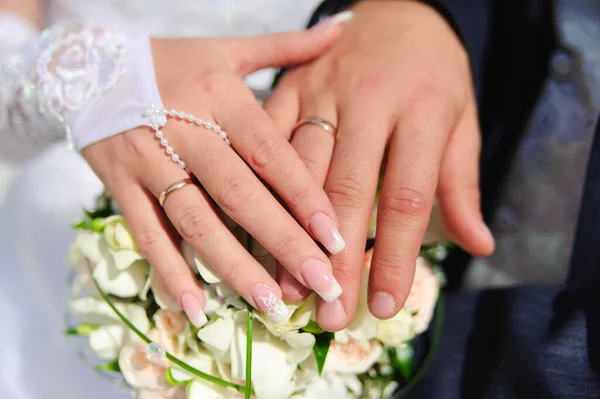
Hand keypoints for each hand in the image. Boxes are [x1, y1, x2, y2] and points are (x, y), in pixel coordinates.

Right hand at [82, 20, 348, 325]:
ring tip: (269, 304)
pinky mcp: (120, 185)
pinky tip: (196, 307)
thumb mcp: (227, 50)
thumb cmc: (172, 63)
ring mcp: (148, 161)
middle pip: (239, 194)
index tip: (335, 235)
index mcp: (220, 96)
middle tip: (321, 282)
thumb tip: (343, 27)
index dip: (303, 194)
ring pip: (195, 221)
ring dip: (233, 267)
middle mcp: (185, 129)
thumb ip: (286, 47)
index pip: (269, 152)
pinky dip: (169, 272)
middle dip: (282, 243)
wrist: (89, 67)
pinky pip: (146, 233)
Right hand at [265, 1, 494, 329]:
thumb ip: (461, 182)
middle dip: (336, 259)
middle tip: (329, 313)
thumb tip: (479, 245)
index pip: (405, 197)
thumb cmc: (432, 70)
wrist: (397, 6)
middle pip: (346, 192)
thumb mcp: (461, 117)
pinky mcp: (286, 85)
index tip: (382, 306)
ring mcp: (319, 90)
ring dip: (288, 233)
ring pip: (296, 172)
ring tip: (285, 286)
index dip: (395, 256)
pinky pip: (265, 140)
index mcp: (420, 108)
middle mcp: (366, 99)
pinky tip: (249, 230)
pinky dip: (257, 187)